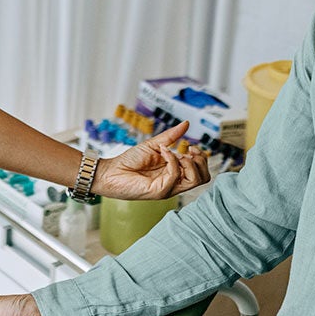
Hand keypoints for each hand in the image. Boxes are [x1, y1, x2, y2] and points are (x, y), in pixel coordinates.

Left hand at [93, 121, 209, 199]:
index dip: (201, 157)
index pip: (201, 171)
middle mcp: (174, 182)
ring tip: (176, 153)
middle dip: (200, 160)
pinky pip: (175, 176)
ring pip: (195, 180)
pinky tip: (162, 153)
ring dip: (189, 162)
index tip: (191, 146)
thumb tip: (186, 124)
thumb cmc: (129, 161)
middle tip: (188, 150)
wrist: (110, 171)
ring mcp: (168, 188)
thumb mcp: (153, 144)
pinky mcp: (160, 191)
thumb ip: (171, 136)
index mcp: (175, 173)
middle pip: (204, 178)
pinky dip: (172, 160)